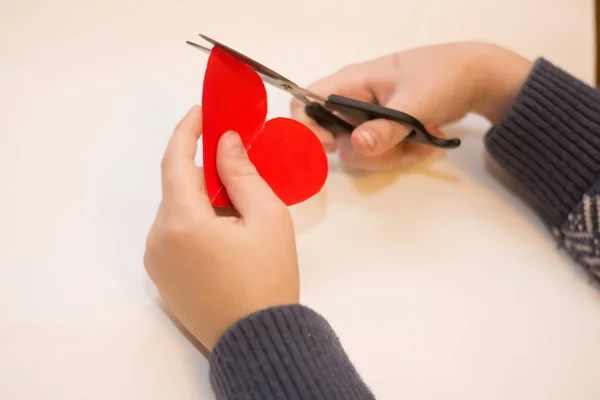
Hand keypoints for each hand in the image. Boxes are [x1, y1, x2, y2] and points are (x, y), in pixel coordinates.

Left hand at [144, 106, 298, 350]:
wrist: (258, 341)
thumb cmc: (269, 278)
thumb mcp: (267, 218)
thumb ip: (242, 174)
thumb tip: (225, 142)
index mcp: (182, 222)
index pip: (175, 160)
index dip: (187, 130)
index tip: (202, 111)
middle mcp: (158, 239)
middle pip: (176, 187)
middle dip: (202, 169)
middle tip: (235, 160)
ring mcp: (155, 261)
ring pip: (175, 211)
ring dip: (201, 198)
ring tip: (238, 207)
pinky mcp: (161, 278)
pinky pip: (173, 235)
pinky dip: (194, 221)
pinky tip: (223, 233)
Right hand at [291, 42, 531, 170]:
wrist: (474, 78)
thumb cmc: (443, 77)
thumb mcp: (416, 104)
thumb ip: (387, 128)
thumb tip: (356, 145)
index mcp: (350, 83)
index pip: (305, 104)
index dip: (308, 130)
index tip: (334, 145)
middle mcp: (351, 102)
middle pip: (332, 139)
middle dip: (366, 153)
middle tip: (398, 148)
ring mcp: (365, 118)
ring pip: (357, 152)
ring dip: (388, 156)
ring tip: (421, 143)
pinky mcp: (379, 130)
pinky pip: (376, 153)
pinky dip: (399, 155)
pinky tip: (423, 145)